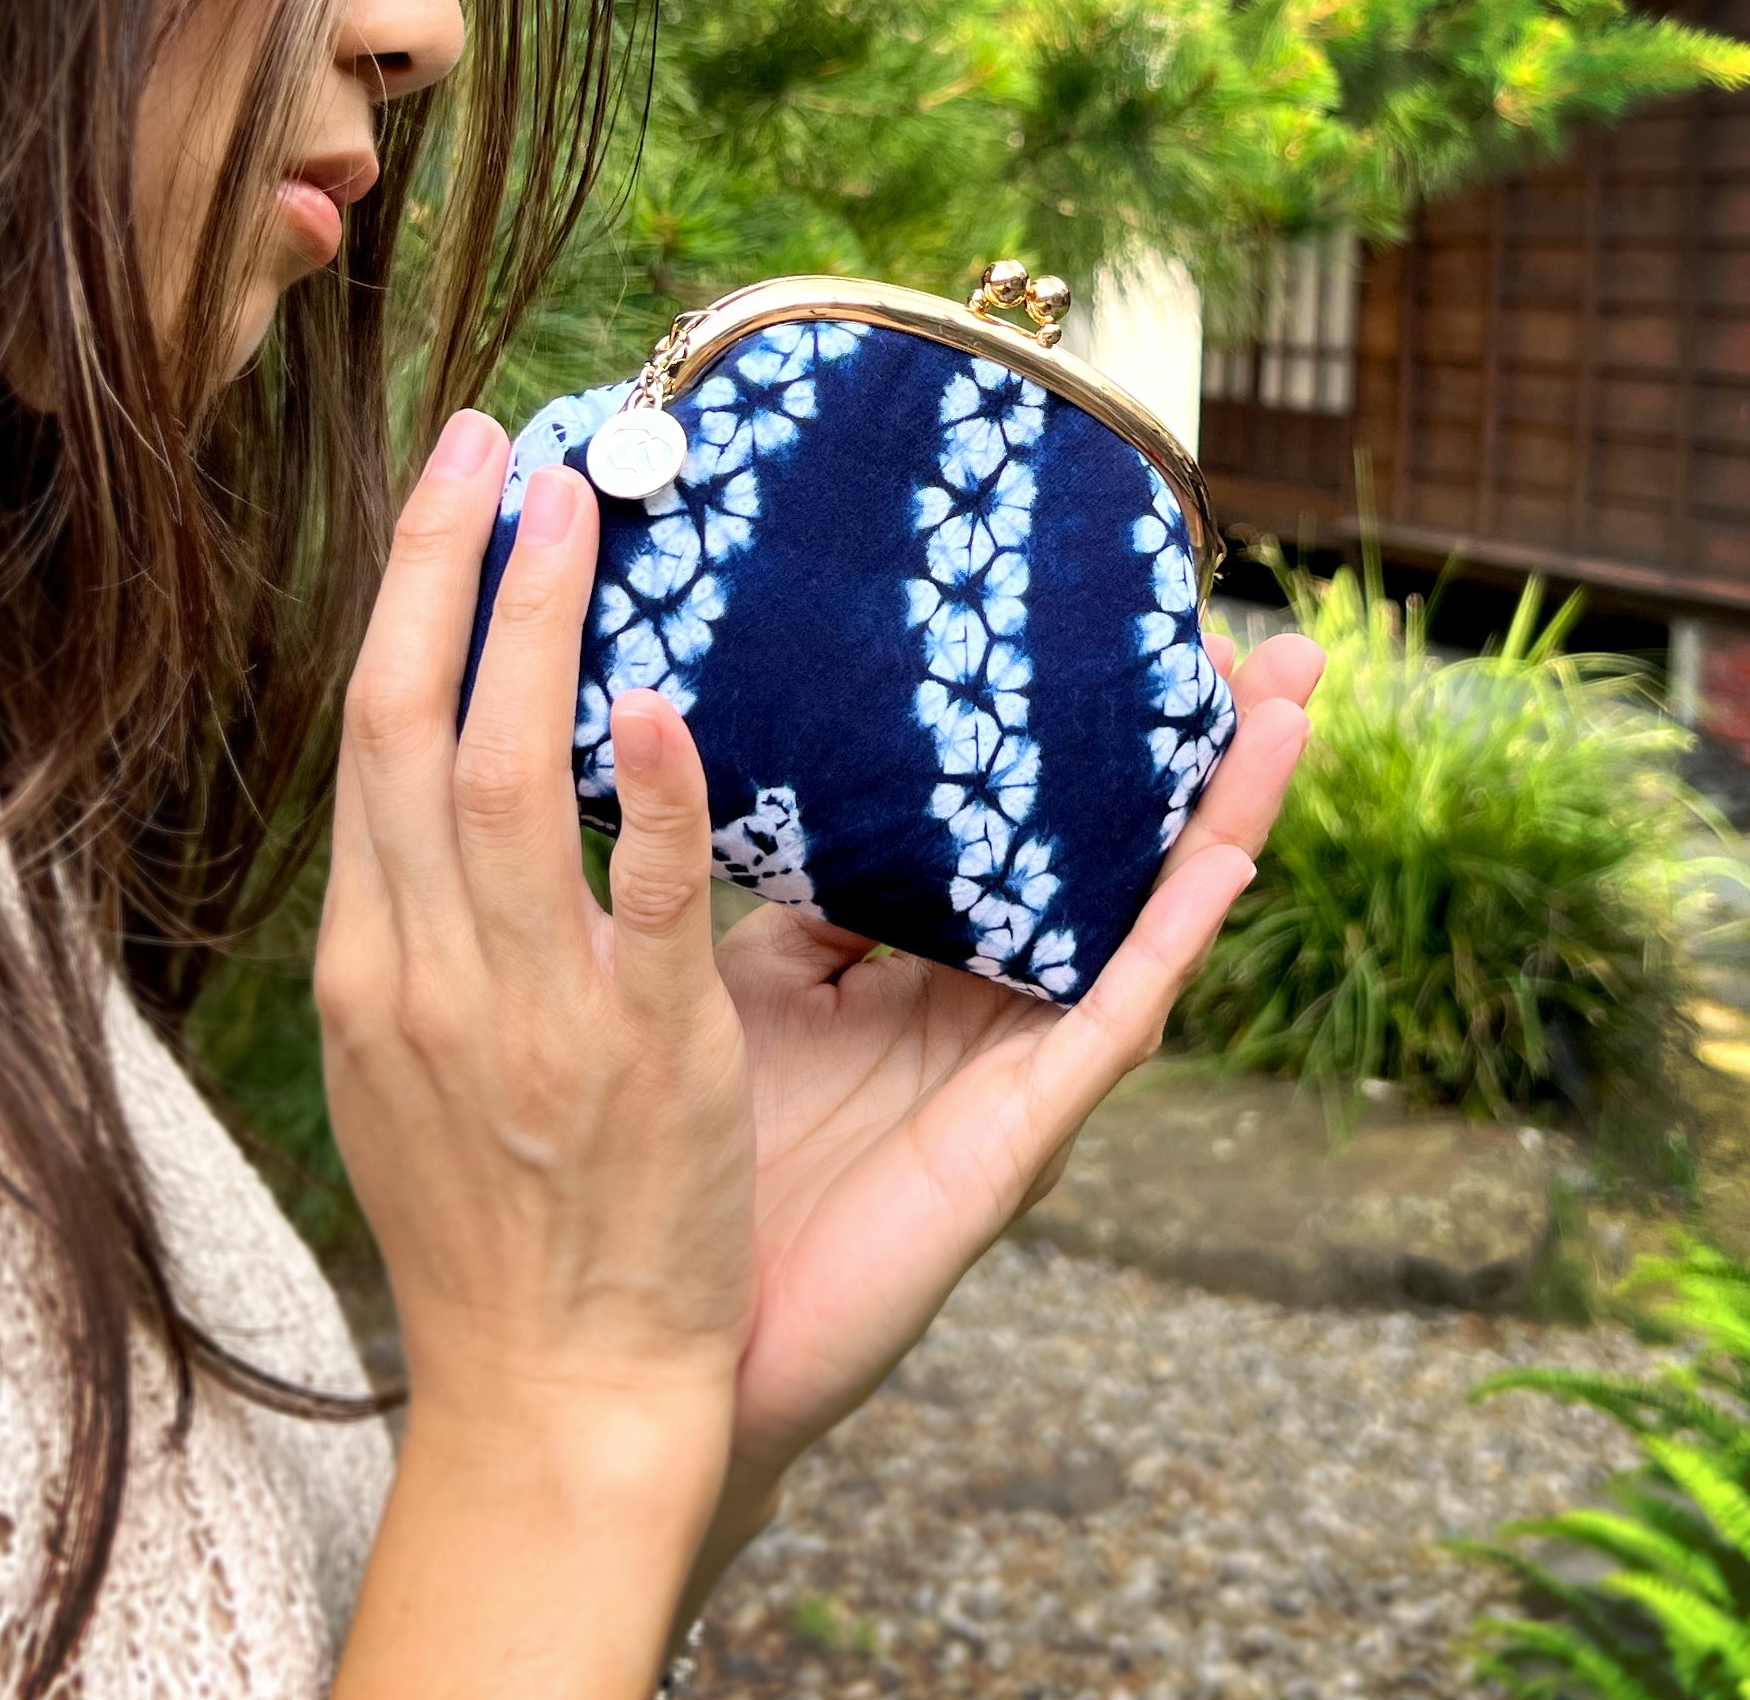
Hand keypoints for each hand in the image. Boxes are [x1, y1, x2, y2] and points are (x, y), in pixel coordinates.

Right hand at [315, 407, 754, 1434]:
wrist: (548, 1393)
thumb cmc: (490, 1227)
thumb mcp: (416, 1068)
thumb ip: (428, 934)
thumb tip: (447, 810)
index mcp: (371, 966)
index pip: (365, 745)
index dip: (401, 607)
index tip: (441, 502)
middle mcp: (420, 970)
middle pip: (403, 725)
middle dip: (439, 569)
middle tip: (487, 442)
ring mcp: (520, 1013)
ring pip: (493, 778)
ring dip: (528, 625)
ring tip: (571, 504)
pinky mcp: (636, 1060)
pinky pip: (632, 907)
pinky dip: (637, 798)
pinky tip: (654, 700)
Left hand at [686, 632, 1322, 1579]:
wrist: (674, 1327)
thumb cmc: (710, 1152)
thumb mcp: (745, 982)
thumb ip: (782, 891)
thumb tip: (768, 758)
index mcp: (924, 969)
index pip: (1023, 839)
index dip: (1078, 748)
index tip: (1122, 632)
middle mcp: (989, 1010)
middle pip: (1111, 866)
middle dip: (1186, 761)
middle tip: (1257, 642)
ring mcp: (1017, 1071)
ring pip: (1143, 926)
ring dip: (1220, 821)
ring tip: (1285, 708)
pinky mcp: (1016, 1139)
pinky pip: (1109, 1027)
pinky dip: (1171, 943)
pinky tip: (1225, 861)